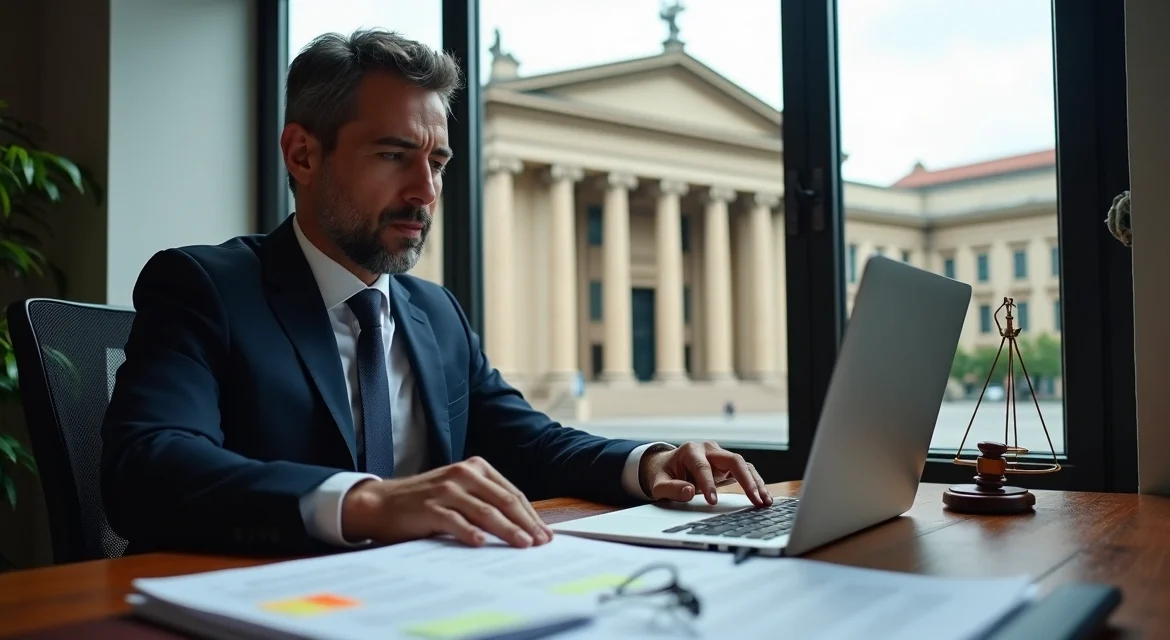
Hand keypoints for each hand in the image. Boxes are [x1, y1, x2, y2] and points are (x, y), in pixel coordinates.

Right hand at [340, 456, 552, 548]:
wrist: (381, 503)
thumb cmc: (425, 503)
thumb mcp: (459, 494)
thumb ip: (485, 503)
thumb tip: (522, 528)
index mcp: (475, 468)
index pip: (511, 493)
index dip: (530, 515)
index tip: (545, 534)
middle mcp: (463, 474)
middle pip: (503, 501)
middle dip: (526, 524)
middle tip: (541, 543)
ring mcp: (446, 489)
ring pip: (485, 511)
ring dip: (507, 530)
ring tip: (523, 545)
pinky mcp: (428, 506)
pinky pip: (454, 520)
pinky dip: (469, 532)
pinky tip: (481, 543)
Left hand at [639, 441, 771, 507]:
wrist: (666, 467)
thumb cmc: (663, 475)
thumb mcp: (658, 484)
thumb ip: (671, 488)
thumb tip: (689, 492)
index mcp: (690, 450)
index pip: (703, 466)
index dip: (708, 484)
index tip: (712, 502)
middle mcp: (709, 449)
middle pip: (733, 460)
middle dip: (745, 480)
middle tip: (754, 500)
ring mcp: (720, 456)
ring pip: (743, 465)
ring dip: (756, 483)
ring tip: (765, 502)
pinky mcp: (727, 466)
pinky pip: (745, 472)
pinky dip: (755, 484)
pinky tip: (763, 498)